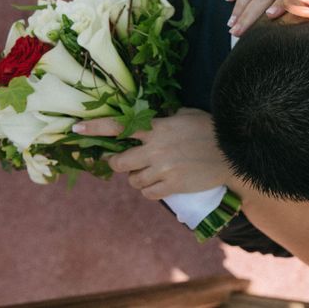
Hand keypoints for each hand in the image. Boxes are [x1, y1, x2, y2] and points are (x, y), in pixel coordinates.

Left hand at [73, 108, 228, 199]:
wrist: (232, 153)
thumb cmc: (210, 129)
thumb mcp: (186, 115)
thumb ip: (166, 117)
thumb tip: (154, 118)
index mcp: (157, 128)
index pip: (119, 128)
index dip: (95, 128)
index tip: (76, 130)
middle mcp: (155, 150)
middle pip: (118, 163)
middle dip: (116, 163)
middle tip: (122, 161)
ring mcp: (163, 170)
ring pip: (133, 180)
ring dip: (136, 177)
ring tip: (149, 172)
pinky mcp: (172, 186)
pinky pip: (148, 193)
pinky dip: (149, 190)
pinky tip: (159, 183)